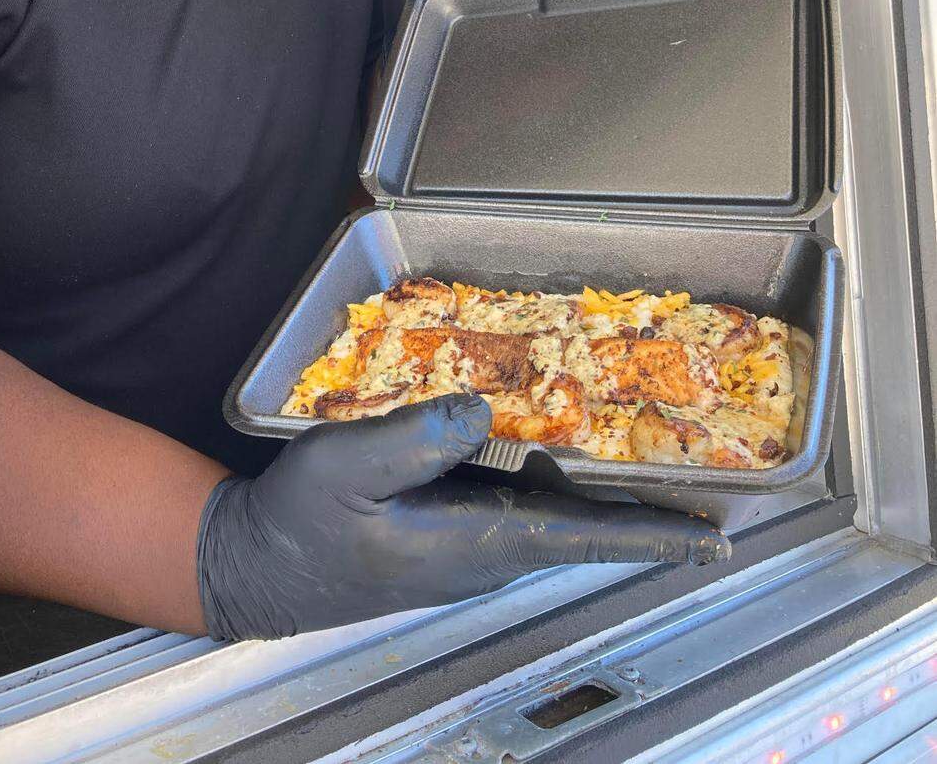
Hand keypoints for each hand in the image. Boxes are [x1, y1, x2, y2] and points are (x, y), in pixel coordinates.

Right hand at [197, 394, 730, 639]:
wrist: (260, 567)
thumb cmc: (303, 520)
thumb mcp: (348, 465)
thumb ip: (417, 438)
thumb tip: (484, 411)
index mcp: (477, 540)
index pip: (585, 538)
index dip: (655, 534)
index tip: (716, 537)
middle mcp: (489, 550)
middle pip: (585, 525)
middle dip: (646, 506)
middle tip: (706, 479)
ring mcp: (473, 546)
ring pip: (555, 512)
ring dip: (603, 488)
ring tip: (647, 448)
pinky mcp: (454, 532)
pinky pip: (524, 502)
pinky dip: (554, 475)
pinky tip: (553, 440)